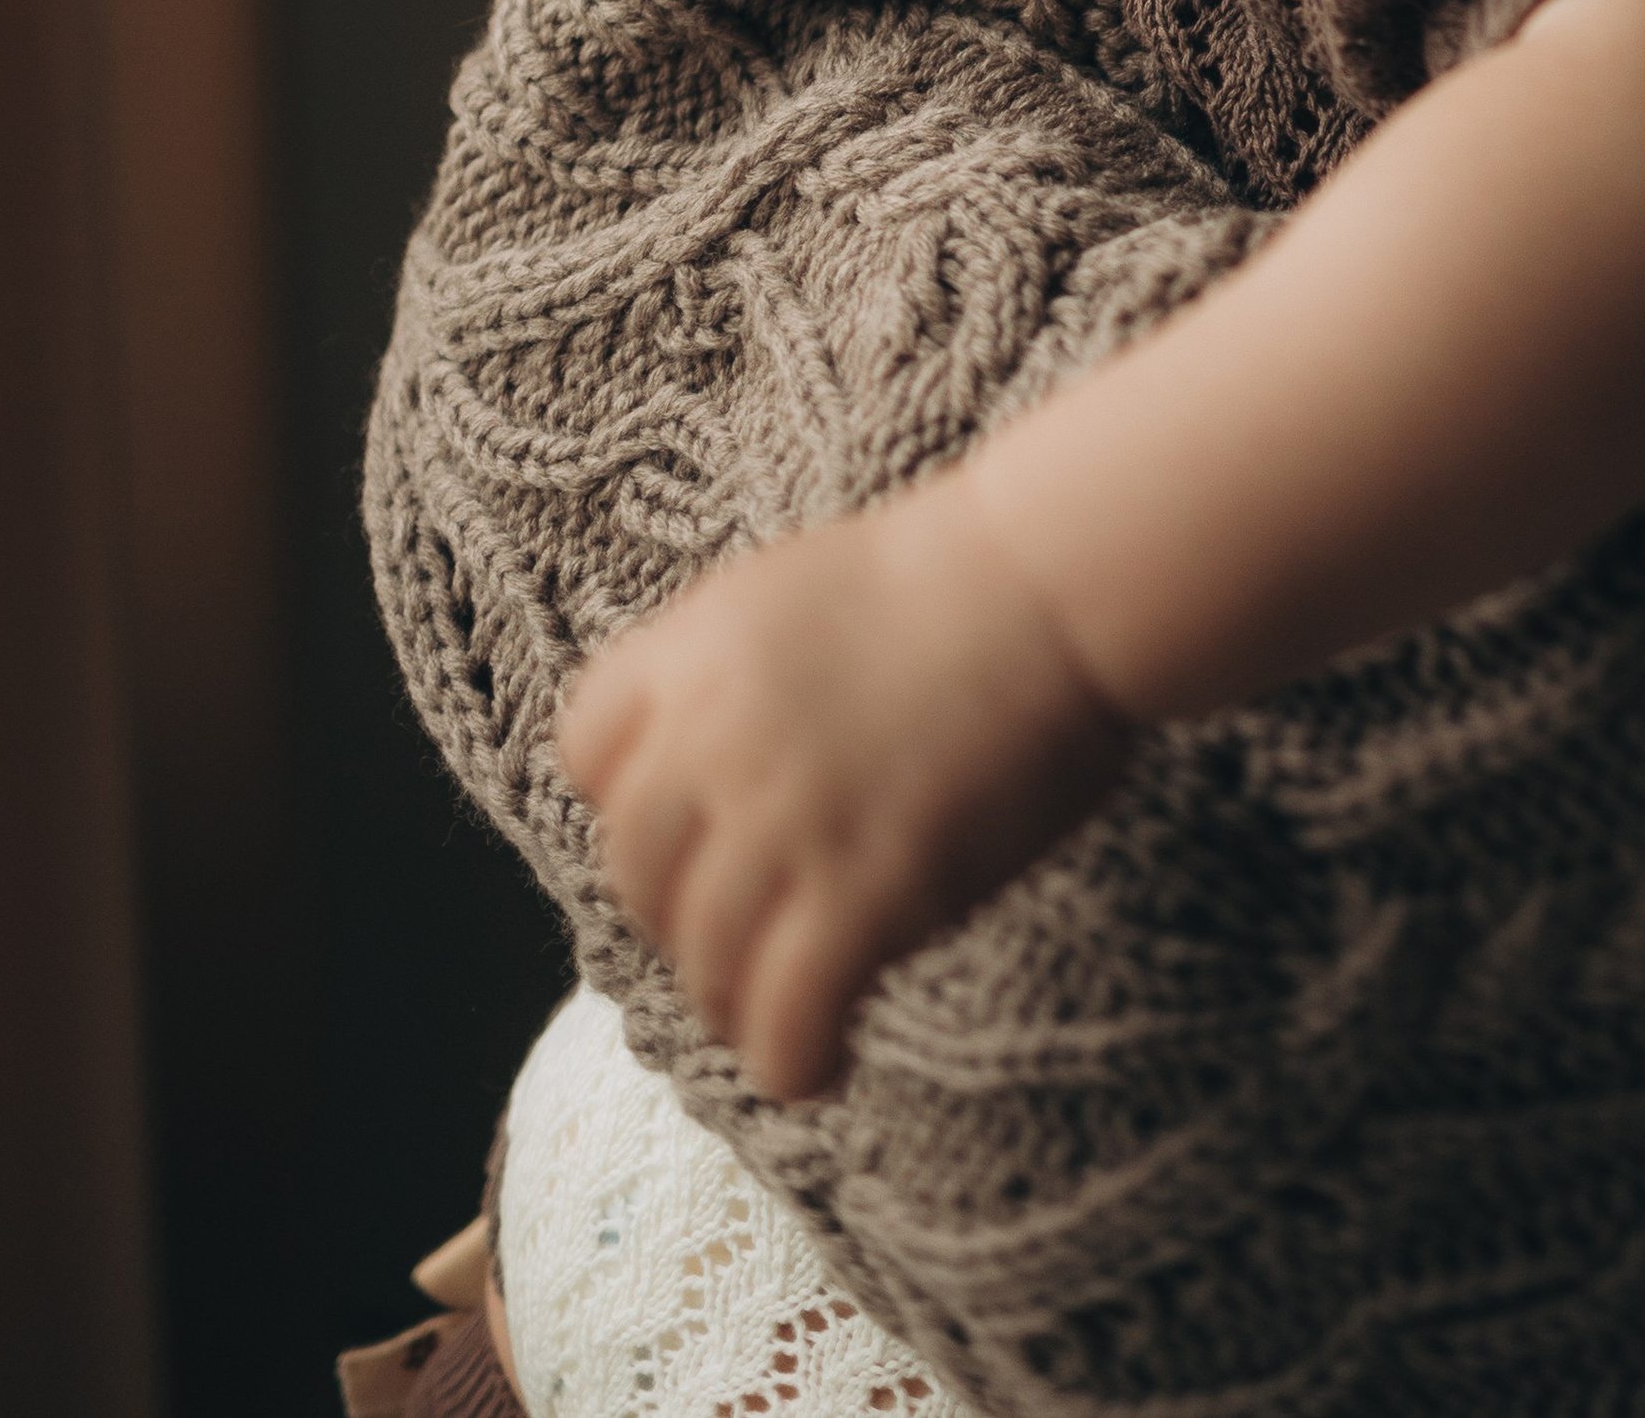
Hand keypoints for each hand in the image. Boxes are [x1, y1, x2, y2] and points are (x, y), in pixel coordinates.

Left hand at [555, 475, 1134, 1101]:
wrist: (1056, 584)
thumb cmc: (957, 580)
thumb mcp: (796, 593)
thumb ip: (731, 678)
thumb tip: (707, 778)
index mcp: (693, 648)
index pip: (588, 751)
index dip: (631, 799)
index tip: (686, 831)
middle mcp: (713, 736)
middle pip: (639, 871)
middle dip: (681, 916)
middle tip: (739, 939)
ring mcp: (783, 820)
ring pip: (705, 962)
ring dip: (734, 1004)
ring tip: (782, 1014)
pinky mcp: (861, 892)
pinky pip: (786, 1019)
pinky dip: (793, 1060)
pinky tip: (826, 1065)